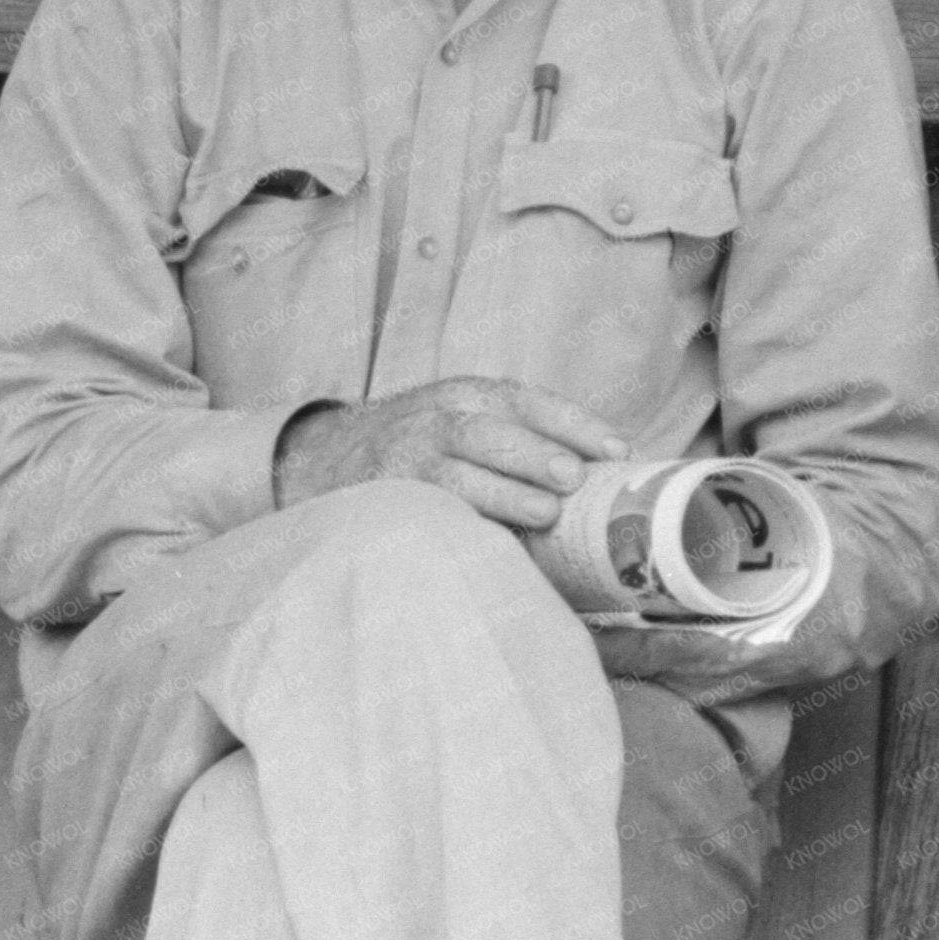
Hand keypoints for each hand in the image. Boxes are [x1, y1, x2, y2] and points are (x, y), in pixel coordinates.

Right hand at [272, 377, 628, 529]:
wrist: (321, 460)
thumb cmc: (419, 450)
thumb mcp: (461, 422)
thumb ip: (516, 440)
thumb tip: (605, 479)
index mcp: (463, 396)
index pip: (522, 400)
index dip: (572, 421)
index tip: (617, 449)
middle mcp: (431, 419)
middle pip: (487, 429)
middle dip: (535, 452)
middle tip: (574, 477)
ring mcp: (402, 459)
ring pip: (453, 468)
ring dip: (503, 490)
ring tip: (545, 513)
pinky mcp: (382, 498)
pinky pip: (420, 509)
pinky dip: (456, 522)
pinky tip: (489, 543)